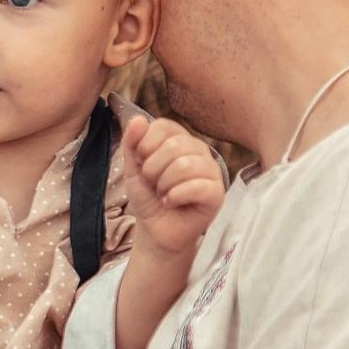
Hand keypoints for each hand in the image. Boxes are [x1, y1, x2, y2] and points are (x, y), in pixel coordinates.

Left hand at [119, 108, 225, 260]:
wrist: (156, 229)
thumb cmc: (149, 196)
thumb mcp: (133, 168)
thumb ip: (132, 144)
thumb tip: (137, 119)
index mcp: (180, 139)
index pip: (163, 126)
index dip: (145, 146)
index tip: (142, 164)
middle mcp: (199, 150)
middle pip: (173, 146)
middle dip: (152, 169)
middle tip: (152, 184)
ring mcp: (211, 171)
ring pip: (184, 165)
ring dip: (163, 185)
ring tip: (163, 194)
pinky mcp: (216, 193)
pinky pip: (196, 186)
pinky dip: (175, 196)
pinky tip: (171, 202)